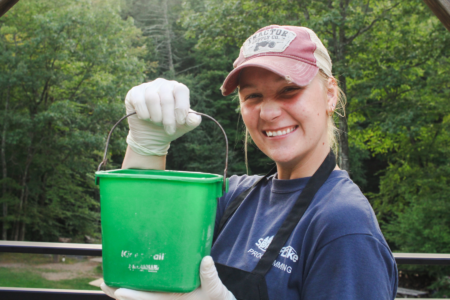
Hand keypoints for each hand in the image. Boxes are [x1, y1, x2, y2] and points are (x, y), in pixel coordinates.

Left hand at [101, 256, 235, 299]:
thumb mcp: (216, 291)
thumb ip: (210, 277)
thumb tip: (206, 260)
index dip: (132, 296)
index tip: (117, 290)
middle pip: (138, 299)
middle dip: (119, 293)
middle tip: (102, 283)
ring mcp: (166, 297)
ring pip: (141, 294)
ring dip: (124, 288)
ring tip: (108, 280)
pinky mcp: (170, 292)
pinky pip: (150, 290)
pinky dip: (138, 285)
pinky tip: (131, 276)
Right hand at [125, 78, 201, 155]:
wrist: (150, 135)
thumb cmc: (169, 127)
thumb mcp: (184, 126)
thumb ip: (192, 121)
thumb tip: (194, 118)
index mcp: (176, 89)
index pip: (181, 90)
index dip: (181, 107)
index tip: (181, 122)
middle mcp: (163, 84)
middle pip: (166, 98)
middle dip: (169, 118)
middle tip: (169, 129)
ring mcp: (148, 87)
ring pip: (152, 98)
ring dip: (156, 116)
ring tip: (157, 123)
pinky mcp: (135, 92)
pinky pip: (139, 100)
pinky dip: (144, 113)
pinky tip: (146, 118)